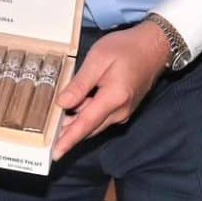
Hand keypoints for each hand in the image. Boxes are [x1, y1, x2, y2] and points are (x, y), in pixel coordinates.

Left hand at [50, 21, 171, 161]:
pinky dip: (86, 116)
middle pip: (89, 128)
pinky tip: (73, 109)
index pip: (86, 124)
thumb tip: (62, 104)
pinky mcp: (123, 108)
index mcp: (114, 98)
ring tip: (55, 123)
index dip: (69, 139)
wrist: (154, 46)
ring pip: (94, 124)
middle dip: (68, 134)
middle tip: (47, 138)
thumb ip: (80, 83)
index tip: (55, 154)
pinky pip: (101, 117)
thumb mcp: (98, 59)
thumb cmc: (126, 48)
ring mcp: (123, 112)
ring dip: (76, 124)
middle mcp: (120, 111)